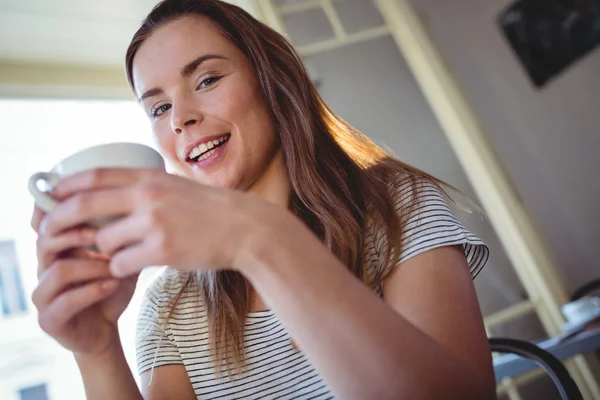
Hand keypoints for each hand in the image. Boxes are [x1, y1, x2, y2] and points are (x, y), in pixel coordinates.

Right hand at [31, 205, 136, 355]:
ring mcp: (43, 295)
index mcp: (56, 249)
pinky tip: (112, 285)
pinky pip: (64, 301)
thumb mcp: (119, 258)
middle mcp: (44, 268)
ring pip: (58, 271)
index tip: (88, 201)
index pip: (45, 222)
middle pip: (45, 240)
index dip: (59, 210)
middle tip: (104, 234)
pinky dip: (92, 291)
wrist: (106, 330)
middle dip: (76, 234)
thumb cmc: (110, 287)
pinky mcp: (49, 320)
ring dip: (91, 266)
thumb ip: (118, 236)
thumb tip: (132, 207)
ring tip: (115, 266)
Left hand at [41, 168, 273, 276]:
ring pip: (104, 240)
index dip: (66, 185)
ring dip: (105, 250)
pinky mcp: (162, 251)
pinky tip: (137, 265)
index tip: (50, 195)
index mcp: (150, 178)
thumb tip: (110, 193)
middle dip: (62, 220)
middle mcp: (148, 197)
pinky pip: (121, 263)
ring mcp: (154, 224)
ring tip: (122, 252)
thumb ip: (145, 187)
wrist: (245, 228)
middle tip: (53, 232)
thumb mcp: (176, 186)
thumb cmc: (211, 209)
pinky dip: (122, 268)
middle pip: (85, 205)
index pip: (95, 175)